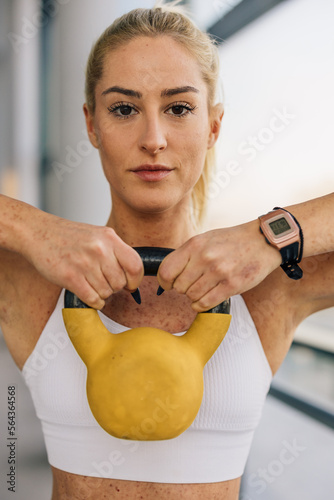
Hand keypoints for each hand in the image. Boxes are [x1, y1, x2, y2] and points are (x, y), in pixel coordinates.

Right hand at [26, 215, 143, 308]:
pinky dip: (94, 302)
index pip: (135, 265)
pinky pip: (93, 299)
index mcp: (109, 237)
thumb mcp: (98, 235)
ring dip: (101, 294)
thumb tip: (132, 278)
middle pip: (120, 283)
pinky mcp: (70, 277)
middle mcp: (99, 249)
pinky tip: (88, 293)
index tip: (130, 284)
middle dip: (114, 288)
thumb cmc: (69, 237)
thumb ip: (116, 252)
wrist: (38, 233)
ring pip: (106, 293)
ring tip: (91, 284)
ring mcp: (84, 263)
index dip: (134, 280)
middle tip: (103, 282)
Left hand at [157, 220, 281, 311]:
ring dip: (194, 297)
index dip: (165, 282)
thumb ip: (187, 254)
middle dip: (182, 289)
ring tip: (203, 289)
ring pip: (192, 296)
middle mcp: (205, 257)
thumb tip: (168, 274)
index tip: (169, 285)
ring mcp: (219, 272)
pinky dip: (201, 305)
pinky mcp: (232, 285)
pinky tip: (205, 299)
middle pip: (179, 286)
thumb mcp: (205, 239)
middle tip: (192, 285)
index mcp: (195, 244)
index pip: (166, 270)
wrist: (262, 240)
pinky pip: (206, 303)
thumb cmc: (231, 241)